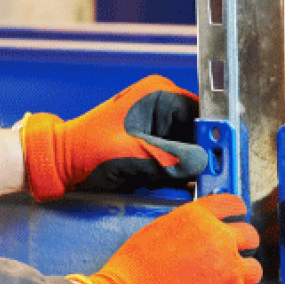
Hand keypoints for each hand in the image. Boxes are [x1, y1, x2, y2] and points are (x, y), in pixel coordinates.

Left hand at [20, 75, 206, 200]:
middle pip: (198, 134)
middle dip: (206, 158)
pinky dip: (179, 176)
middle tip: (219, 181)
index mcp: (158, 95)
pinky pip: (174, 162)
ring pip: (188, 151)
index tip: (227, 160)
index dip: (215, 138)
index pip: (202, 114)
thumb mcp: (131, 155)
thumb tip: (205, 164)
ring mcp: (155, 129)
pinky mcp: (149, 149)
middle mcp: (160, 108)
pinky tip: (185, 189)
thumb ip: (169, 159)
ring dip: (192, 170)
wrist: (57, 165)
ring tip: (203, 187)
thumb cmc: (85, 151)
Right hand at [69, 194, 265, 283]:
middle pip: (249, 235)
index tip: (234, 221)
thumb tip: (195, 231)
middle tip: (228, 257)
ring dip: (243, 276)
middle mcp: (218, 238)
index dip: (235, 214)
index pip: (232, 204)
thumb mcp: (155, 231)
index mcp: (196, 217)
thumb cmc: (130, 273)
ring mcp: (228, 269)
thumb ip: (183, 226)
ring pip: (254, 269)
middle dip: (240, 246)